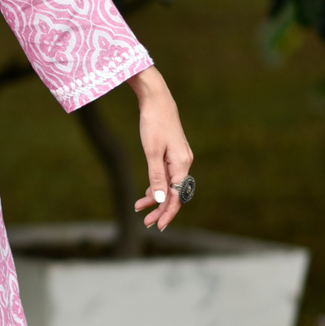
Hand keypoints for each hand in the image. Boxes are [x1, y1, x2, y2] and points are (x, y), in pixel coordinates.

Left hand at [128, 67, 192, 230]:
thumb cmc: (153, 123)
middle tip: (146, 223)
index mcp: (182, 164)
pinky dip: (157, 185)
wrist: (157, 99)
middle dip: (160, 209)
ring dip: (156, 198)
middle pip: (174, 193)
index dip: (167, 213)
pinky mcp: (174, 153)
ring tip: (139, 208)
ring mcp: (180, 158)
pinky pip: (168, 175)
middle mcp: (185, 163)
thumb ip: (156, 176)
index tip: (157, 226)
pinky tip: (148, 192)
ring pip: (170, 185)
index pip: (176, 197)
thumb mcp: (152, 152)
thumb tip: (159, 199)